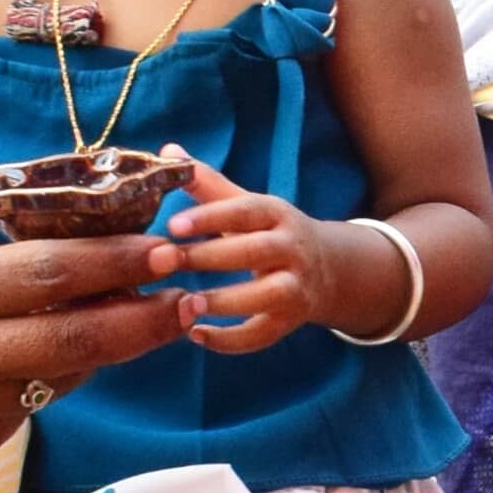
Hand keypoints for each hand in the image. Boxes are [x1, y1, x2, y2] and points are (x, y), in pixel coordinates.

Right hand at [0, 231, 185, 492]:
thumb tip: (30, 269)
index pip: (44, 273)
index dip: (112, 260)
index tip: (158, 244)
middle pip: (78, 331)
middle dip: (146, 314)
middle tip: (189, 295)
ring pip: (60, 375)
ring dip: (108, 349)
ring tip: (147, 322)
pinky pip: (25, 414)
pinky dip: (46, 386)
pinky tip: (58, 367)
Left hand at [164, 158, 327, 352]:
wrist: (327, 268)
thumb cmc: (270, 231)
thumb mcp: (247, 204)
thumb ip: (207, 183)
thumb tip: (167, 151)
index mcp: (276, 214)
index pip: (245, 211)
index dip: (210, 217)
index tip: (173, 224)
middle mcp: (292, 248)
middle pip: (254, 252)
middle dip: (208, 258)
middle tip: (165, 262)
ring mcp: (296, 286)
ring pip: (266, 296)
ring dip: (226, 302)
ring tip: (187, 304)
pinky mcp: (291, 319)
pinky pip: (264, 334)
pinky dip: (231, 341)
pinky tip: (196, 335)